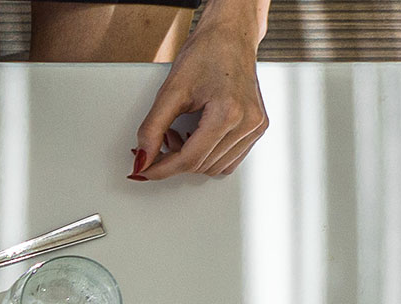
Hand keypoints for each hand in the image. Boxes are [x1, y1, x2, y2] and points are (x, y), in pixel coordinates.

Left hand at [132, 4, 268, 179]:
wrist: (230, 36)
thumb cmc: (207, 53)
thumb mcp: (171, 91)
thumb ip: (152, 129)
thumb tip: (143, 159)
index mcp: (229, 113)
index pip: (189, 160)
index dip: (161, 168)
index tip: (144, 170)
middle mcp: (248, 122)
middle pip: (200, 166)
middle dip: (175, 159)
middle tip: (163, 137)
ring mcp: (256, 126)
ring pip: (213, 167)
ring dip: (192, 158)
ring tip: (183, 132)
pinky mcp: (257, 128)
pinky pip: (228, 160)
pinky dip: (208, 156)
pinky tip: (198, 136)